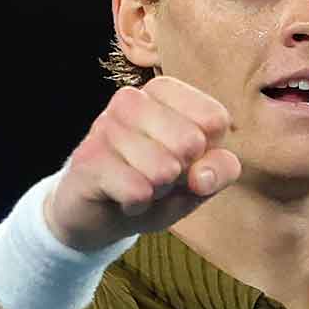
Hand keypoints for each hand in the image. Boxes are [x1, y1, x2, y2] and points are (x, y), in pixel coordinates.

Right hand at [46, 77, 241, 251]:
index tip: (187, 159)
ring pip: (163, 169)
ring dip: (158, 191)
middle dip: (182, 175)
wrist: (100, 215)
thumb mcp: (200, 180)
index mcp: (164, 92)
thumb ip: (220, 170)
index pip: (214, 118)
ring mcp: (105, 126)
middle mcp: (132, 99)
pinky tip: (124, 199)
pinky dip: (139, 205)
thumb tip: (202, 175)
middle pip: (190, 142)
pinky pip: (137, 189)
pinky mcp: (87, 158)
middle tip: (160, 177)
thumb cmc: (157, 186)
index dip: (209, 154)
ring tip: (141, 186)